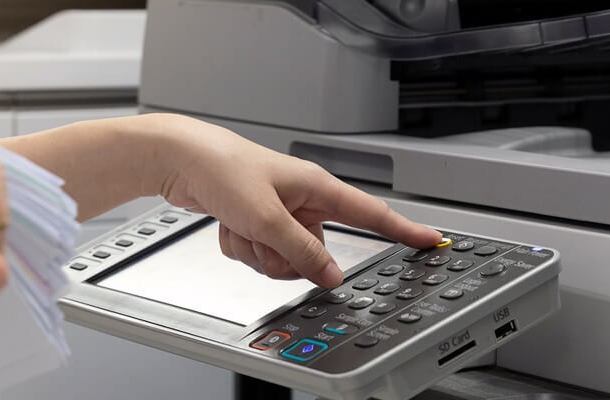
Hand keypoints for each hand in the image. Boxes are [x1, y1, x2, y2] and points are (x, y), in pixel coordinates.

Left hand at [150, 115, 441, 287]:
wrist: (179, 159)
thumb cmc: (222, 168)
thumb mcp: (266, 218)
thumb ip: (302, 252)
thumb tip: (331, 276)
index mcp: (316, 188)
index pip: (371, 213)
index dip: (402, 230)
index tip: (429, 242)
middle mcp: (301, 200)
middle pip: (314, 252)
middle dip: (283, 257)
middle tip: (260, 236)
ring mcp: (277, 212)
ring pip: (281, 259)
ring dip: (256, 252)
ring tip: (238, 225)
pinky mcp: (254, 221)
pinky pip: (256, 253)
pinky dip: (238, 245)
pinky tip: (226, 224)